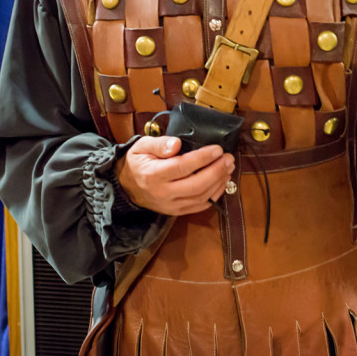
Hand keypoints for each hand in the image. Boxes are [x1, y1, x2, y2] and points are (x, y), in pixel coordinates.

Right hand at [116, 135, 234, 215]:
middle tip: (229, 158)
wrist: (126, 186)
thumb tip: (177, 143)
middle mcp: (163, 193)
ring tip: (229, 167)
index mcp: (153, 175)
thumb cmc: (137, 162)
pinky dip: (215, 196)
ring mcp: (170, 205)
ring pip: (200, 198)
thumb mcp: (142, 146)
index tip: (218, 149)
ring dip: (219, 183)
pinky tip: (222, 182)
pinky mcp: (176, 212)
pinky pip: (199, 207)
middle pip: (196, 185)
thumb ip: (159, 144)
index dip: (202, 158)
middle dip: (216, 171)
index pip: (182, 167)